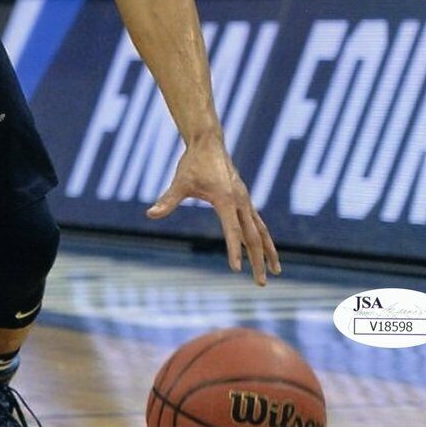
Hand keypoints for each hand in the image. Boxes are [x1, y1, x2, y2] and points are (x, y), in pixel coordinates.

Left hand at [147, 132, 280, 285]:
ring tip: (275, 272)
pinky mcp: (245, 199)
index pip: (232, 231)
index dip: (234, 251)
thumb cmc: (192, 163)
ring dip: (268, 252)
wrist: (208, 143)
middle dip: (258, 261)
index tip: (236, 270)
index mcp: (225, 199)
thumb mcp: (180, 183)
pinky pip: (258, 223)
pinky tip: (265, 251)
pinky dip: (264, 238)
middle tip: (261, 284)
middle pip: (254, 236)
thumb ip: (168, 201)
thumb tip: (150, 214)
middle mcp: (241, 201)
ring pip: (261, 231)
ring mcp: (246, 200)